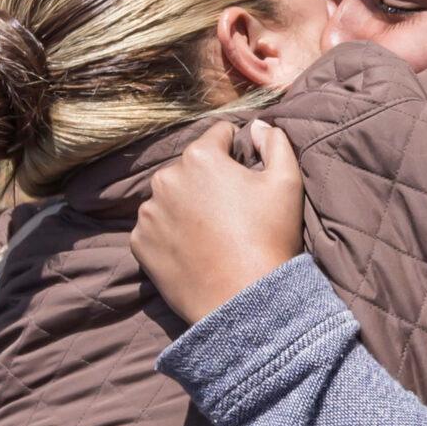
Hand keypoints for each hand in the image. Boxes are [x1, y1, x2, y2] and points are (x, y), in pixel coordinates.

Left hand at [130, 119, 304, 324]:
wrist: (243, 300)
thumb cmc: (269, 238)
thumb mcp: (286, 182)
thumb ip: (275, 142)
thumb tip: (257, 125)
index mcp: (200, 157)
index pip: (218, 135)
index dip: (237, 152)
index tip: (247, 177)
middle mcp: (166, 178)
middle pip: (191, 167)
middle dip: (209, 180)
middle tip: (232, 212)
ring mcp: (149, 212)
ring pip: (171, 197)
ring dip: (187, 206)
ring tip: (213, 234)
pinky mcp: (139, 243)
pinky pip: (156, 227)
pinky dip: (171, 234)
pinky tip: (195, 250)